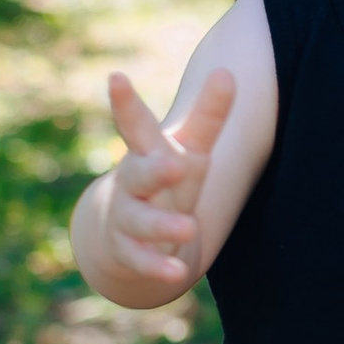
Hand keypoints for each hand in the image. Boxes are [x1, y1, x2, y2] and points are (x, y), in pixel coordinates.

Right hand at [97, 66, 236, 292]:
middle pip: (137, 174)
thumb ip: (208, 114)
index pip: (135, 124)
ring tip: (189, 228)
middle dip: (155, 171)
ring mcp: (126, 216)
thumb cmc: (165, 175)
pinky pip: (141, 259)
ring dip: (162, 225)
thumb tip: (226, 70)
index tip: (117, 77)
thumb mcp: (189, 146)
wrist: (127, 228)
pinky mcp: (129, 250)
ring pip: (139, 220)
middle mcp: (131, 182)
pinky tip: (177, 273)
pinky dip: (158, 266)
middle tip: (175, 166)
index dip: (125, 103)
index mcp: (147, 151)